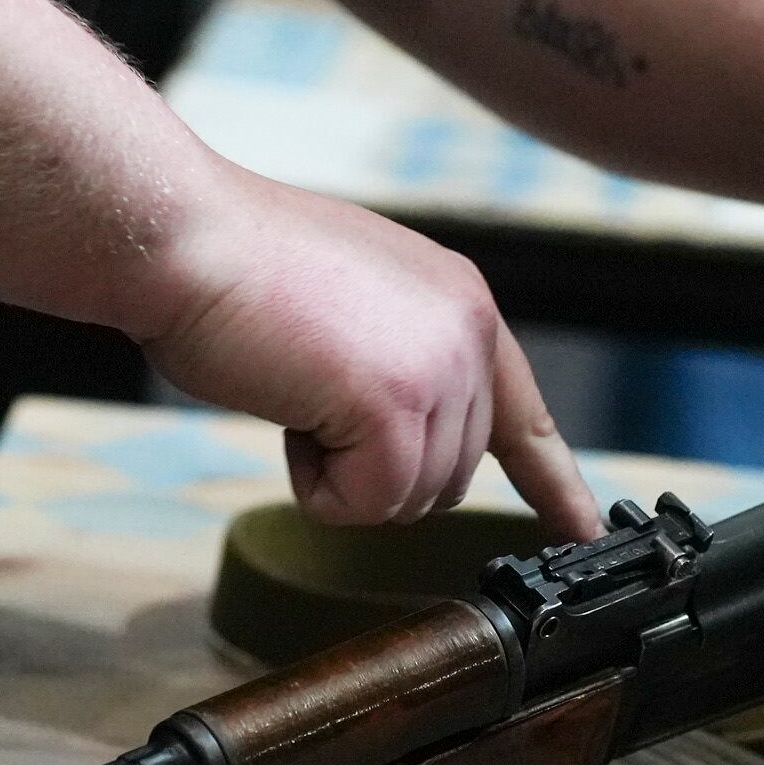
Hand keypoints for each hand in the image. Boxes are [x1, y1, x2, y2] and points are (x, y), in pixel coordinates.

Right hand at [138, 164, 602, 539]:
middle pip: (446, 478)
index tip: (578, 527)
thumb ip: (399, 361)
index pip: (525, 414)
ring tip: (297, 391)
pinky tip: (289, 413)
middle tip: (311, 399)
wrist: (185, 237)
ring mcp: (439, 370)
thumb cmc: (237, 269)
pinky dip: (315, 483)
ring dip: (338, 473)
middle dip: (371, 466)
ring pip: (408, 499)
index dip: (551, 481)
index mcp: (462, 304)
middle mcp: (467, 333)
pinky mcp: (397, 408)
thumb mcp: (355, 309)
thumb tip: (396, 429)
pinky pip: (367, 504)